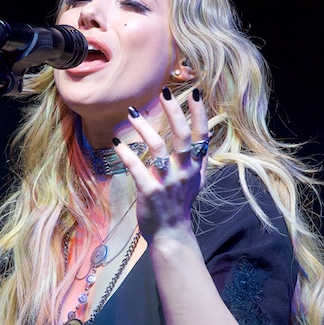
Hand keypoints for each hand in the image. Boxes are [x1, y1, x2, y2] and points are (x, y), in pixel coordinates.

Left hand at [114, 87, 209, 243]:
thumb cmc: (180, 203)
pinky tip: (116, 141)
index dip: (199, 113)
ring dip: (144, 127)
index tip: (194, 92)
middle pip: (181, 136)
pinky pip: (136, 166)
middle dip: (174, 111)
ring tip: (132, 112)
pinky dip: (125, 152)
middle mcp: (185, 172)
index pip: (202, 135)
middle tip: (163, 91)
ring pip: (157, 147)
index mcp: (196, 166)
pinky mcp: (149, 191)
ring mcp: (167, 182)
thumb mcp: (197, 181)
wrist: (170, 232)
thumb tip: (206, 136)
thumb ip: (200, 159)